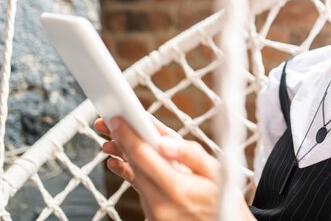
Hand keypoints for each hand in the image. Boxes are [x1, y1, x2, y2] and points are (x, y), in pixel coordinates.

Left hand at [94, 116, 254, 220]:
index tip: (117, 120)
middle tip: (106, 124)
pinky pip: (139, 192)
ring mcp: (155, 214)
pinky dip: (131, 175)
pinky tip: (118, 163)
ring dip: (123, 158)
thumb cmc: (223, 198)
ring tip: (109, 144)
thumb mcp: (217, 172)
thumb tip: (164, 141)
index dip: (128, 135)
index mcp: (177, 188)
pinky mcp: (153, 219)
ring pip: (135, 178)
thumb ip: (191, 154)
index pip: (143, 155)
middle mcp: (161, 204)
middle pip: (134, 166)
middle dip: (121, 142)